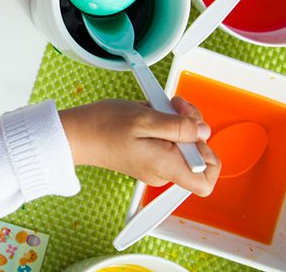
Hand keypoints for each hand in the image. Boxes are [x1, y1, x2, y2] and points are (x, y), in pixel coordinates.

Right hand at [59, 97, 220, 196]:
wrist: (76, 134)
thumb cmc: (103, 127)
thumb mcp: (145, 118)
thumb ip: (179, 127)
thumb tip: (203, 131)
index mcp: (165, 166)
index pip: (206, 180)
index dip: (209, 155)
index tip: (195, 132)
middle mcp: (163, 170)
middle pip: (196, 153)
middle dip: (190, 125)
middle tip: (173, 106)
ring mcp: (155, 164)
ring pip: (182, 143)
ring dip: (174, 121)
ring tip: (155, 108)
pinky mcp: (148, 156)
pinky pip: (167, 141)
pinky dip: (162, 124)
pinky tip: (149, 114)